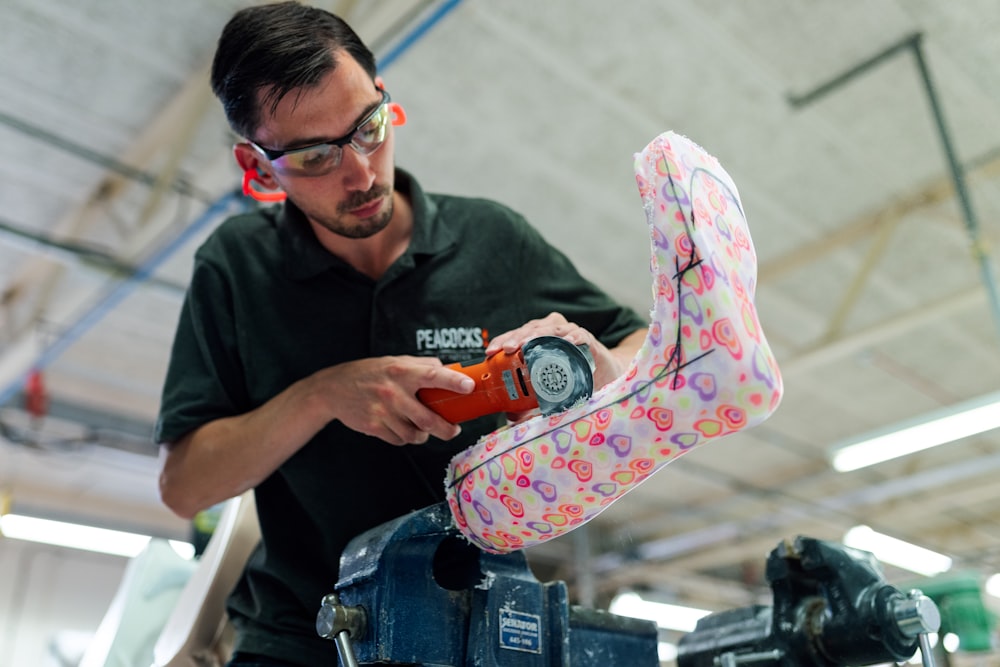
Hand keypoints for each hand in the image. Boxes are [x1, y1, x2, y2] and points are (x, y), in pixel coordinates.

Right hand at [311, 356, 474, 445]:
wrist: (333, 389)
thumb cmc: (370, 373)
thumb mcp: (395, 362)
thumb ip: (422, 365)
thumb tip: (451, 371)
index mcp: (401, 372)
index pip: (433, 375)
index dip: (453, 382)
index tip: (469, 387)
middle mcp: (393, 392)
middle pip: (428, 419)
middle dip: (447, 429)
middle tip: (454, 429)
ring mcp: (382, 412)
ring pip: (415, 434)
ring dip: (424, 435)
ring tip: (423, 428)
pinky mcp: (373, 426)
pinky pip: (399, 440)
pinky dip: (405, 438)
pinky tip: (402, 428)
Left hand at [485, 312, 633, 390]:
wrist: (606, 377)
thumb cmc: (572, 379)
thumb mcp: (547, 393)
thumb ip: (530, 404)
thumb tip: (510, 418)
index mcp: (539, 340)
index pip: (516, 336)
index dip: (502, 341)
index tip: (490, 352)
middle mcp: (552, 332)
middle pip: (531, 330)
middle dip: (517, 338)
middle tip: (507, 349)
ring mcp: (571, 334)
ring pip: (551, 329)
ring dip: (539, 336)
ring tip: (527, 345)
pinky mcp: (589, 342)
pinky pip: (580, 336)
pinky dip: (573, 338)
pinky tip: (567, 343)